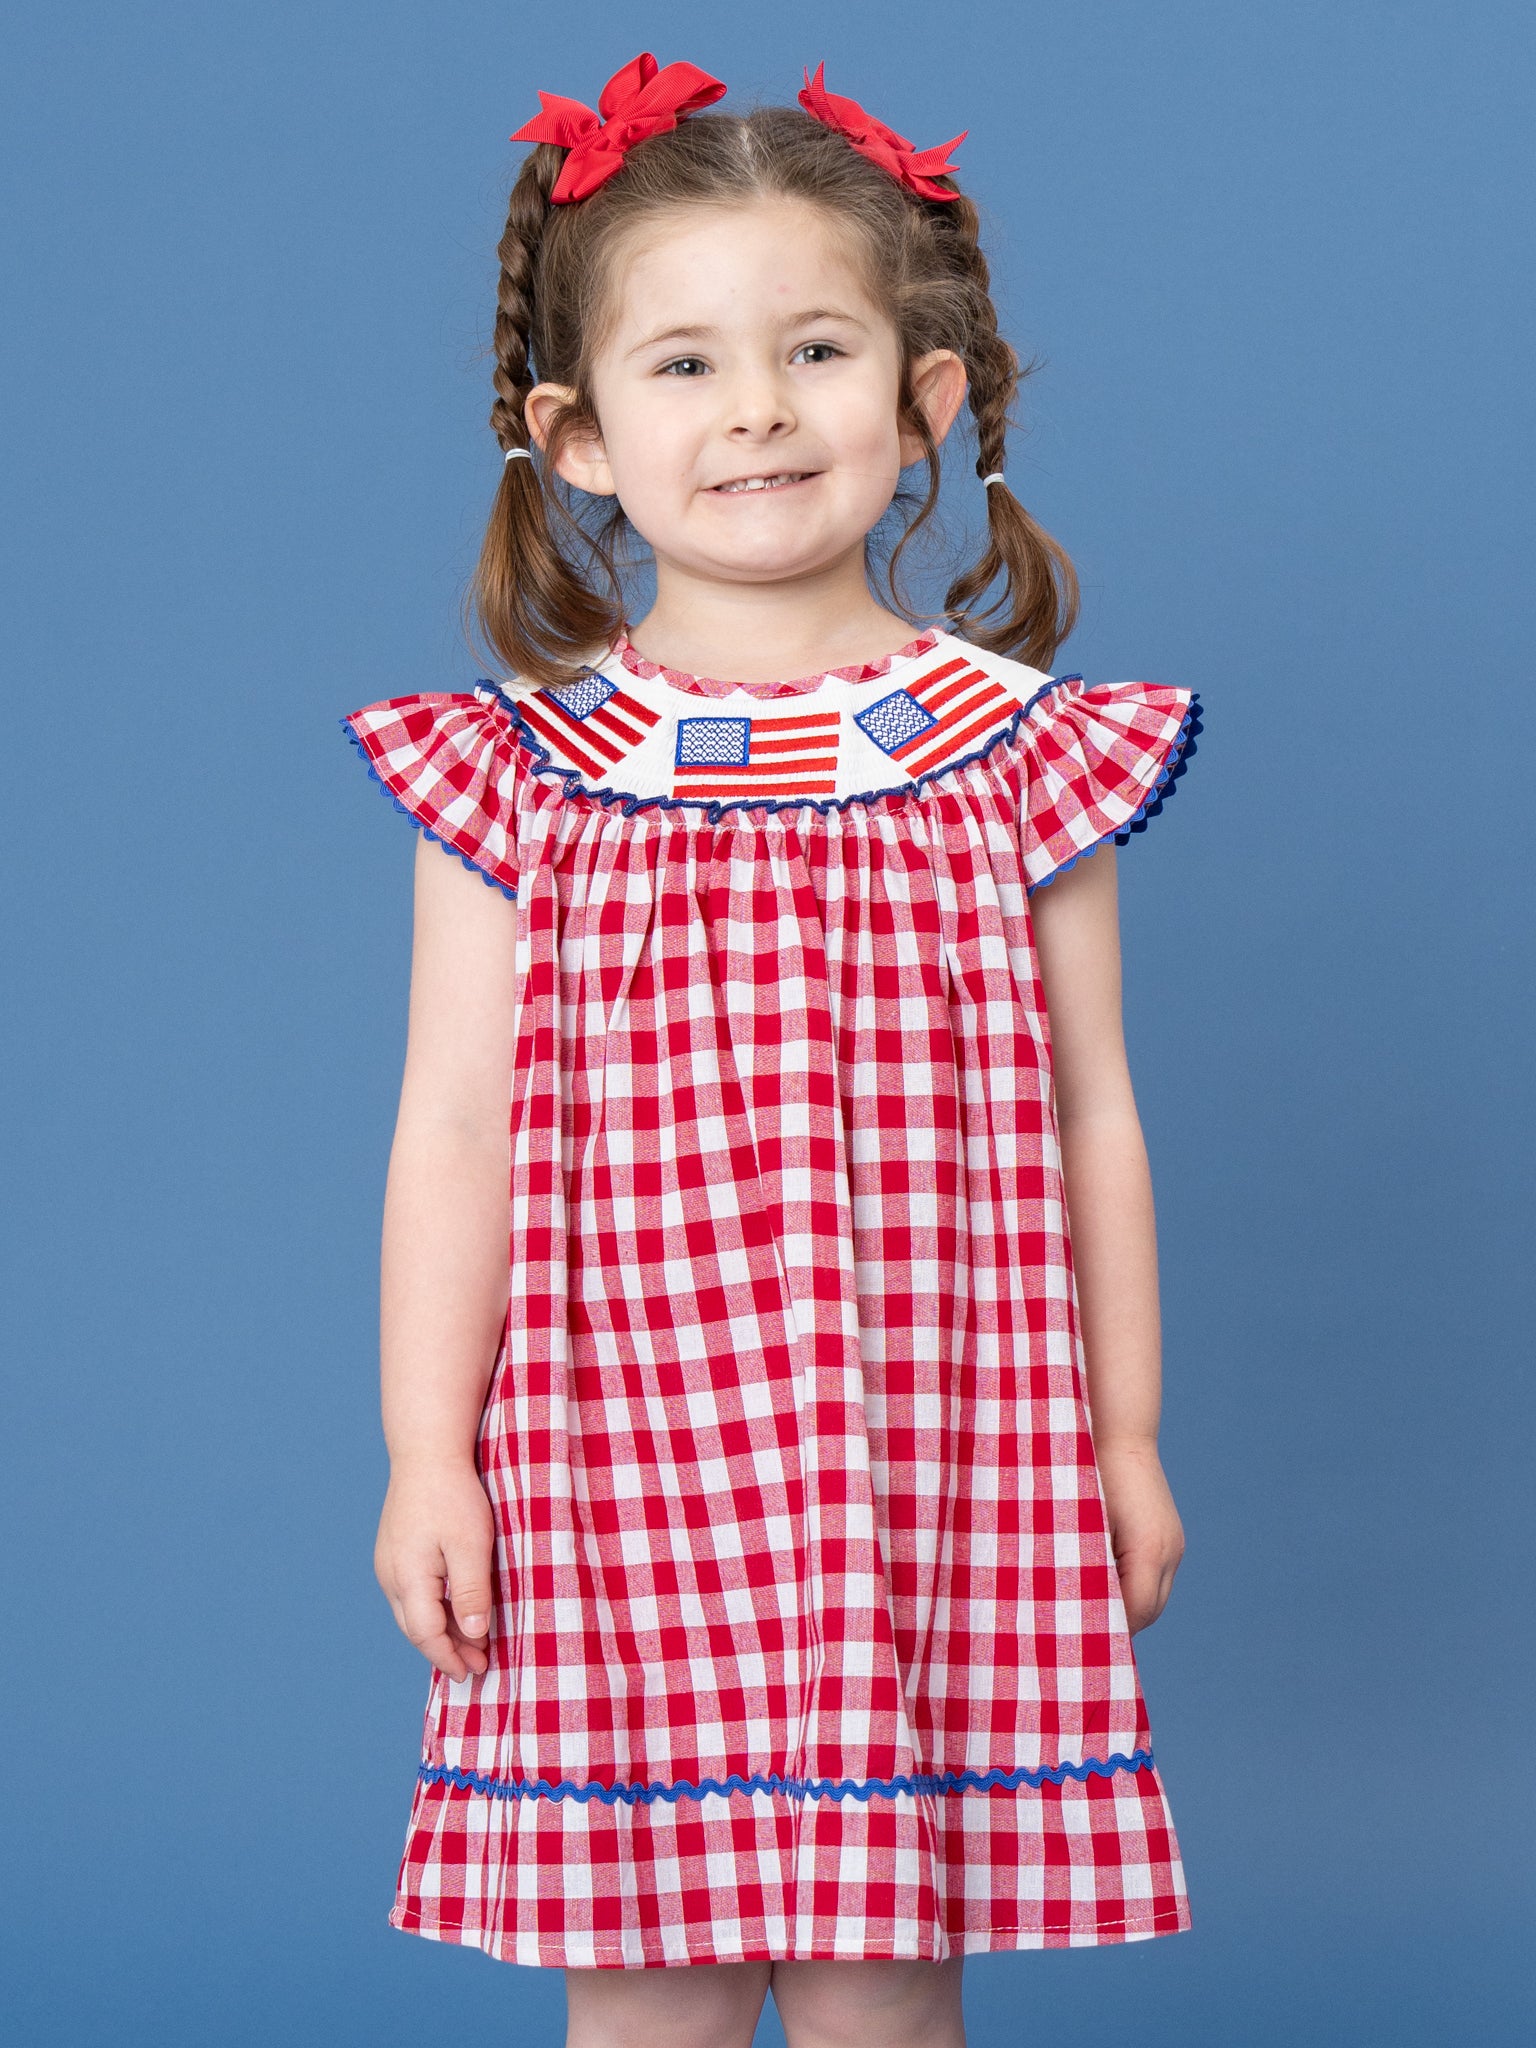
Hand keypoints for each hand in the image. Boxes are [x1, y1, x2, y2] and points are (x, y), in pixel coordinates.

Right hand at [375, 1457, 495, 1680]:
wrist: (426, 1452)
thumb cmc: (453, 1496)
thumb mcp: (471, 1545)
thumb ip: (471, 1592)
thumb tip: (472, 1635)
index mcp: (408, 1578)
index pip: (427, 1635)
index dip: (450, 1658)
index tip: (475, 1673)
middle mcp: (390, 1576)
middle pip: (416, 1629)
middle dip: (445, 1651)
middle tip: (477, 1667)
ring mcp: (388, 1563)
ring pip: (412, 1612)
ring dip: (439, 1631)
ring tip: (470, 1644)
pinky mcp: (394, 1551)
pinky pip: (412, 1594)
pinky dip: (432, 1610)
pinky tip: (452, 1611)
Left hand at [1093, 1438, 1184, 1633]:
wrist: (1119, 1433)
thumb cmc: (1087, 1472)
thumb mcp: (1079, 1521)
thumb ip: (1081, 1564)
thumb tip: (1067, 1604)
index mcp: (1147, 1549)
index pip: (1134, 1611)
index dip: (1107, 1628)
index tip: (1077, 1638)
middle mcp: (1169, 1550)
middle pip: (1149, 1610)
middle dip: (1119, 1624)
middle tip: (1081, 1632)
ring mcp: (1174, 1544)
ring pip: (1156, 1597)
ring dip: (1129, 1607)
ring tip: (1090, 1610)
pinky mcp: (1171, 1538)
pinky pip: (1157, 1577)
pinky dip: (1135, 1588)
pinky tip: (1104, 1583)